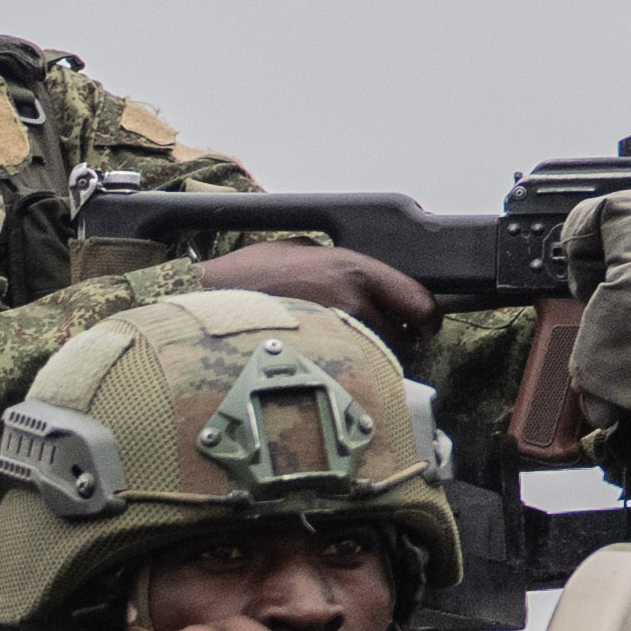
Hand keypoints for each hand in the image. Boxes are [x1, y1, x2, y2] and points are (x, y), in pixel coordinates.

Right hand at [185, 240, 439, 354]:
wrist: (205, 303)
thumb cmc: (244, 276)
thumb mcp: (300, 250)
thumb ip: (339, 264)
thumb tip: (362, 281)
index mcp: (355, 269)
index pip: (422, 303)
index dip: (426, 318)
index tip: (422, 325)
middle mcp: (354, 302)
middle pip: (406, 341)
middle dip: (396, 344)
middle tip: (376, 343)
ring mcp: (336, 338)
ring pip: (379, 365)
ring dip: (369, 364)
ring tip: (342, 356)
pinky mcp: (318, 367)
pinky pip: (350, 380)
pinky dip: (345, 378)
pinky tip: (325, 369)